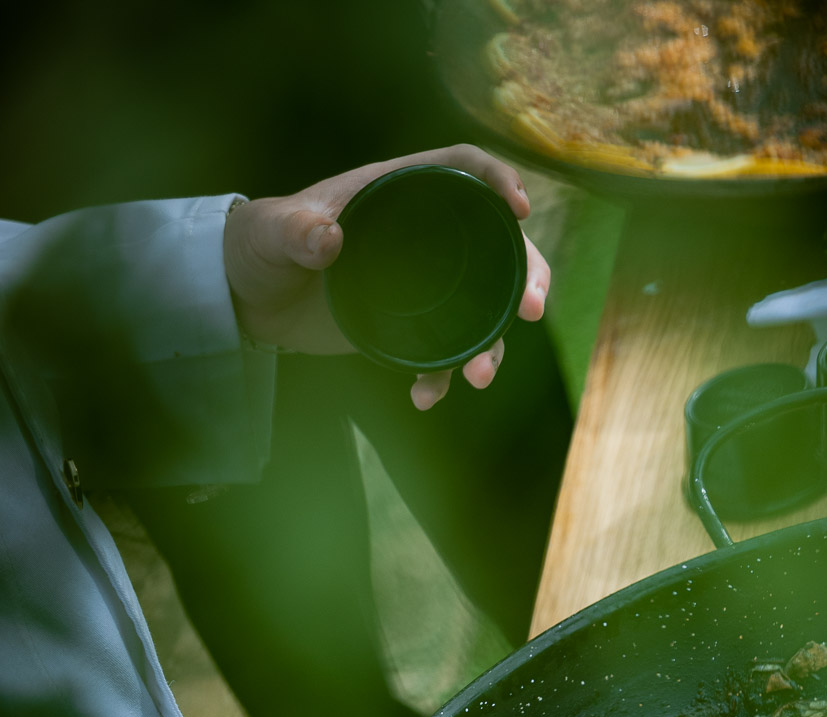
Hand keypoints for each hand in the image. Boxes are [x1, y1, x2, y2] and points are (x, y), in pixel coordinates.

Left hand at [222, 144, 550, 409]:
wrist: (251, 296)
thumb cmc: (262, 244)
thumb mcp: (273, 233)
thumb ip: (297, 232)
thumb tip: (329, 240)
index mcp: (398, 189)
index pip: (463, 169)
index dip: (498, 181)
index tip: (520, 210)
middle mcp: (422, 233)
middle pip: (496, 245)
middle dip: (527, 276)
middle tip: (536, 310)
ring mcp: (424, 283)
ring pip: (483, 308)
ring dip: (494, 343)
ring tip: (480, 375)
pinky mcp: (411, 326)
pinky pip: (443, 352)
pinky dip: (442, 376)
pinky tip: (424, 397)